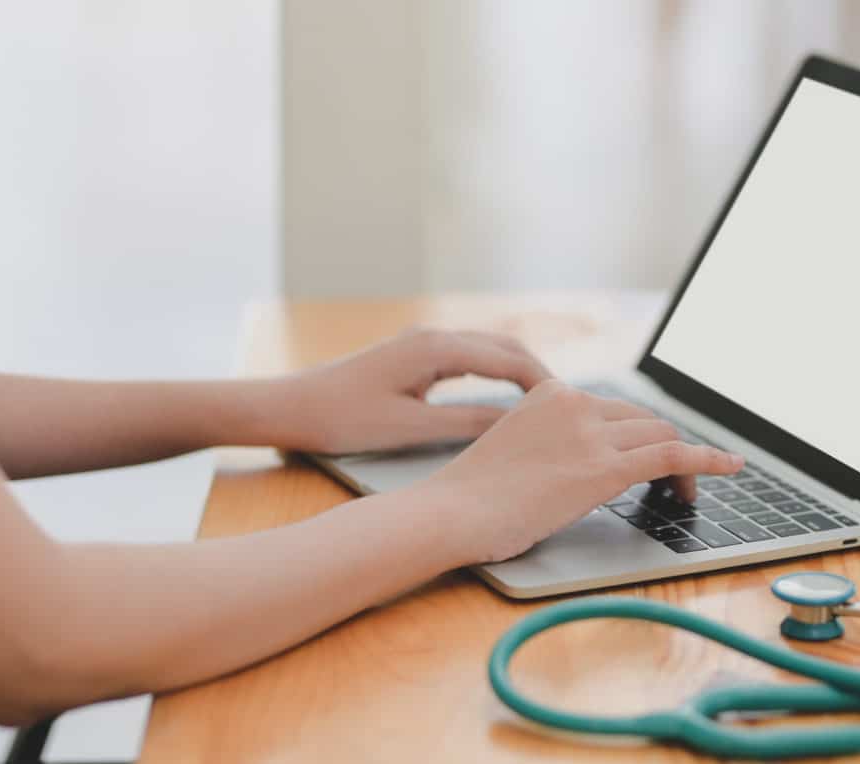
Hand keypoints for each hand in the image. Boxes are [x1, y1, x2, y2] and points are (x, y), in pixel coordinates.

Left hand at [258, 329, 553, 454]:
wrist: (288, 406)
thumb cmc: (341, 418)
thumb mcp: (409, 428)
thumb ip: (465, 424)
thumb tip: (515, 427)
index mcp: (435, 347)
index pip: (509, 359)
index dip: (544, 385)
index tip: (572, 408)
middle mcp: (433, 336)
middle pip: (505, 347)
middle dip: (540, 374)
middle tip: (570, 407)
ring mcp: (423, 344)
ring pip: (488, 350)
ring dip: (519, 372)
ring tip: (547, 405)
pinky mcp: (414, 357)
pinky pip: (469, 358)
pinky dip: (495, 374)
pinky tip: (505, 398)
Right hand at [416, 380, 744, 563]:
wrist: (450, 513)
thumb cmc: (470, 499)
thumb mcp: (513, 452)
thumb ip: (549, 446)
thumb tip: (576, 468)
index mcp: (550, 394)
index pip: (615, 409)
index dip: (641, 435)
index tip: (653, 454)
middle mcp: (575, 403)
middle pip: (644, 419)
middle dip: (666, 446)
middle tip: (676, 479)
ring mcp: (591, 433)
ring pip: (662, 435)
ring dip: (687, 462)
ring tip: (694, 489)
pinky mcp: (603, 467)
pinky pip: (672, 455)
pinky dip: (708, 459)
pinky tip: (730, 467)